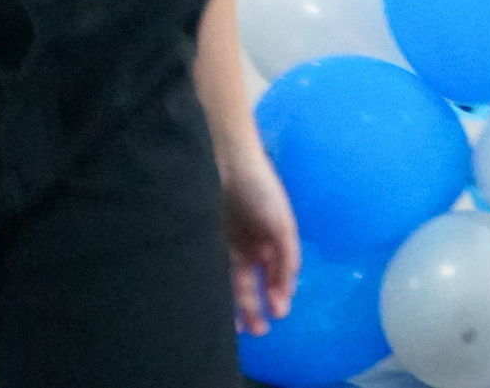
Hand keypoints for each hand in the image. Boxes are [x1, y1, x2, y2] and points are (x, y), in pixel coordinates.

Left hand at [218, 144, 298, 336]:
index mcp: (270, 239)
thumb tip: (284, 295)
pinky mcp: (202, 238)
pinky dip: (213, 286)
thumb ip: (287, 260)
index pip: (274, 276)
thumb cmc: (259, 190)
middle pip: (249, 283)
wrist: (222, 158)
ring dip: (233, 304)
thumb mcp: (282, 226)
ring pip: (227, 281)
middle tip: (257, 330)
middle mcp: (246, 244)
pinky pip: (209, 268)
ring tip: (234, 327)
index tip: (278, 313)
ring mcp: (223, 241)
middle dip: (253, 307)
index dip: (277, 294)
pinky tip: (216, 302)